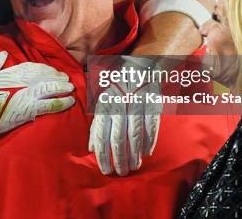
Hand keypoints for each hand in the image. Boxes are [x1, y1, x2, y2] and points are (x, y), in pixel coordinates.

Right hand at [0, 51, 74, 146]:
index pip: (32, 67)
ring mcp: (27, 95)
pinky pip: (50, 105)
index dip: (44, 68)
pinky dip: (61, 102)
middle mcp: (21, 82)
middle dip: (56, 76)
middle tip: (66, 78)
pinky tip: (70, 102)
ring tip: (71, 88)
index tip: (51, 70)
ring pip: (50, 88)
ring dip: (62, 88)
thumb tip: (4, 54)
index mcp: (10, 73)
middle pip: (45, 76)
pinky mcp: (29, 110)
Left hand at [88, 56, 162, 175]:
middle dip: (120, 160)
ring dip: (134, 155)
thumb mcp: (101, 106)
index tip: (106, 170)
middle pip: (118, 139)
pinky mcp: (150, 106)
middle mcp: (118, 108)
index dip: (103, 156)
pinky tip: (146, 153)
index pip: (100, 136)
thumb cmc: (115, 92)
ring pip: (134, 136)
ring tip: (134, 166)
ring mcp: (135, 106)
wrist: (135, 70)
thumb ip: (96, 127)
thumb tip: (91, 149)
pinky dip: (149, 143)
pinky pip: (150, 128)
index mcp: (103, 108)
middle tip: (122, 172)